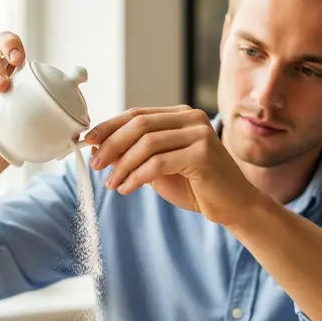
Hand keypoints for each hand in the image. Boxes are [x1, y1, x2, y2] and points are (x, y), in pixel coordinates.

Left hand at [85, 106, 258, 225]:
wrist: (233, 206)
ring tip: (111, 183)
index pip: (137, 114)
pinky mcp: (202, 153)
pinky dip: (137, 176)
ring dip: (122, 165)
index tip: (88, 140)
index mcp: (180, 116)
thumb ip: (135, 156)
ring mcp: (199, 133)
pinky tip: (127, 189)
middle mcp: (191, 118)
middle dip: (112, 144)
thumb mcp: (158, 168)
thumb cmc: (196, 187)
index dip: (109, 126)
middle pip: (139, 124)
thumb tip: (101, 150)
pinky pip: (158, 163)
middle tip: (96, 164)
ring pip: (147, 143)